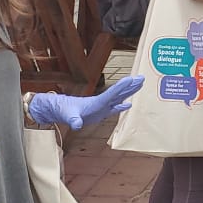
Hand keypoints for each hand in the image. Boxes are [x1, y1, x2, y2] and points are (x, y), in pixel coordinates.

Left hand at [28, 75, 143, 128]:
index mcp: (96, 102)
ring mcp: (101, 106)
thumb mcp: (69, 116)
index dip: (122, 87)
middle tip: (142, 77)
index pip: (112, 93)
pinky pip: (114, 108)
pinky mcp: (100, 112)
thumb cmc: (64, 111)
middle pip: (119, 92)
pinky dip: (122, 106)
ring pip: (119, 98)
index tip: (132, 79)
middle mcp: (101, 102)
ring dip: (129, 92)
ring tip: (140, 85)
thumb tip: (76, 124)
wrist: (60, 110)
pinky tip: (129, 104)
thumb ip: (74, 120)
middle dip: (130, 86)